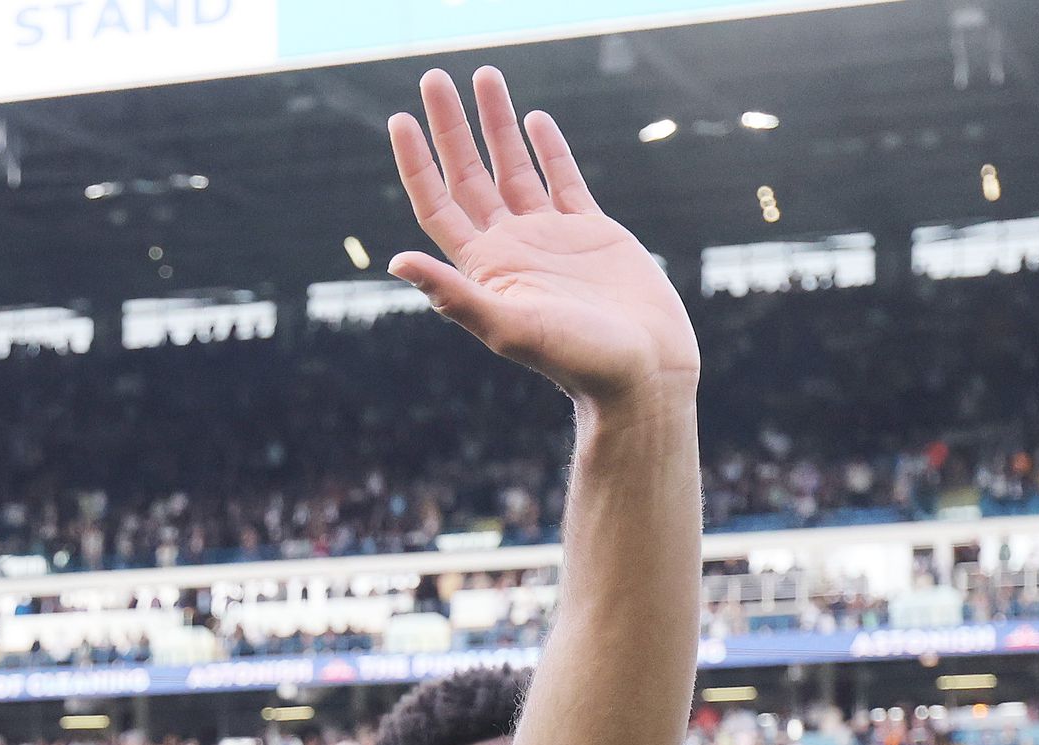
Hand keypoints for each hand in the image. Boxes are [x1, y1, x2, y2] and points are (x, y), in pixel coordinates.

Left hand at [385, 67, 697, 406]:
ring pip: (514, 167)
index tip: (399, 118)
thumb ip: (454, 294)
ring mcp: (550, 237)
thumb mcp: (508, 326)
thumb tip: (395, 261)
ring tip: (485, 76)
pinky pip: (562, 179)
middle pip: (469, 174)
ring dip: (497, 124)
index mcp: (484, 266)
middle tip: (434, 77)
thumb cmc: (575, 360)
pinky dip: (548, 149)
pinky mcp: (592, 233)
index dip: (416, 162)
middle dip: (450, 126)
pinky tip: (534, 119)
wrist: (643, 372)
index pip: (437, 203)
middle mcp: (511, 247)